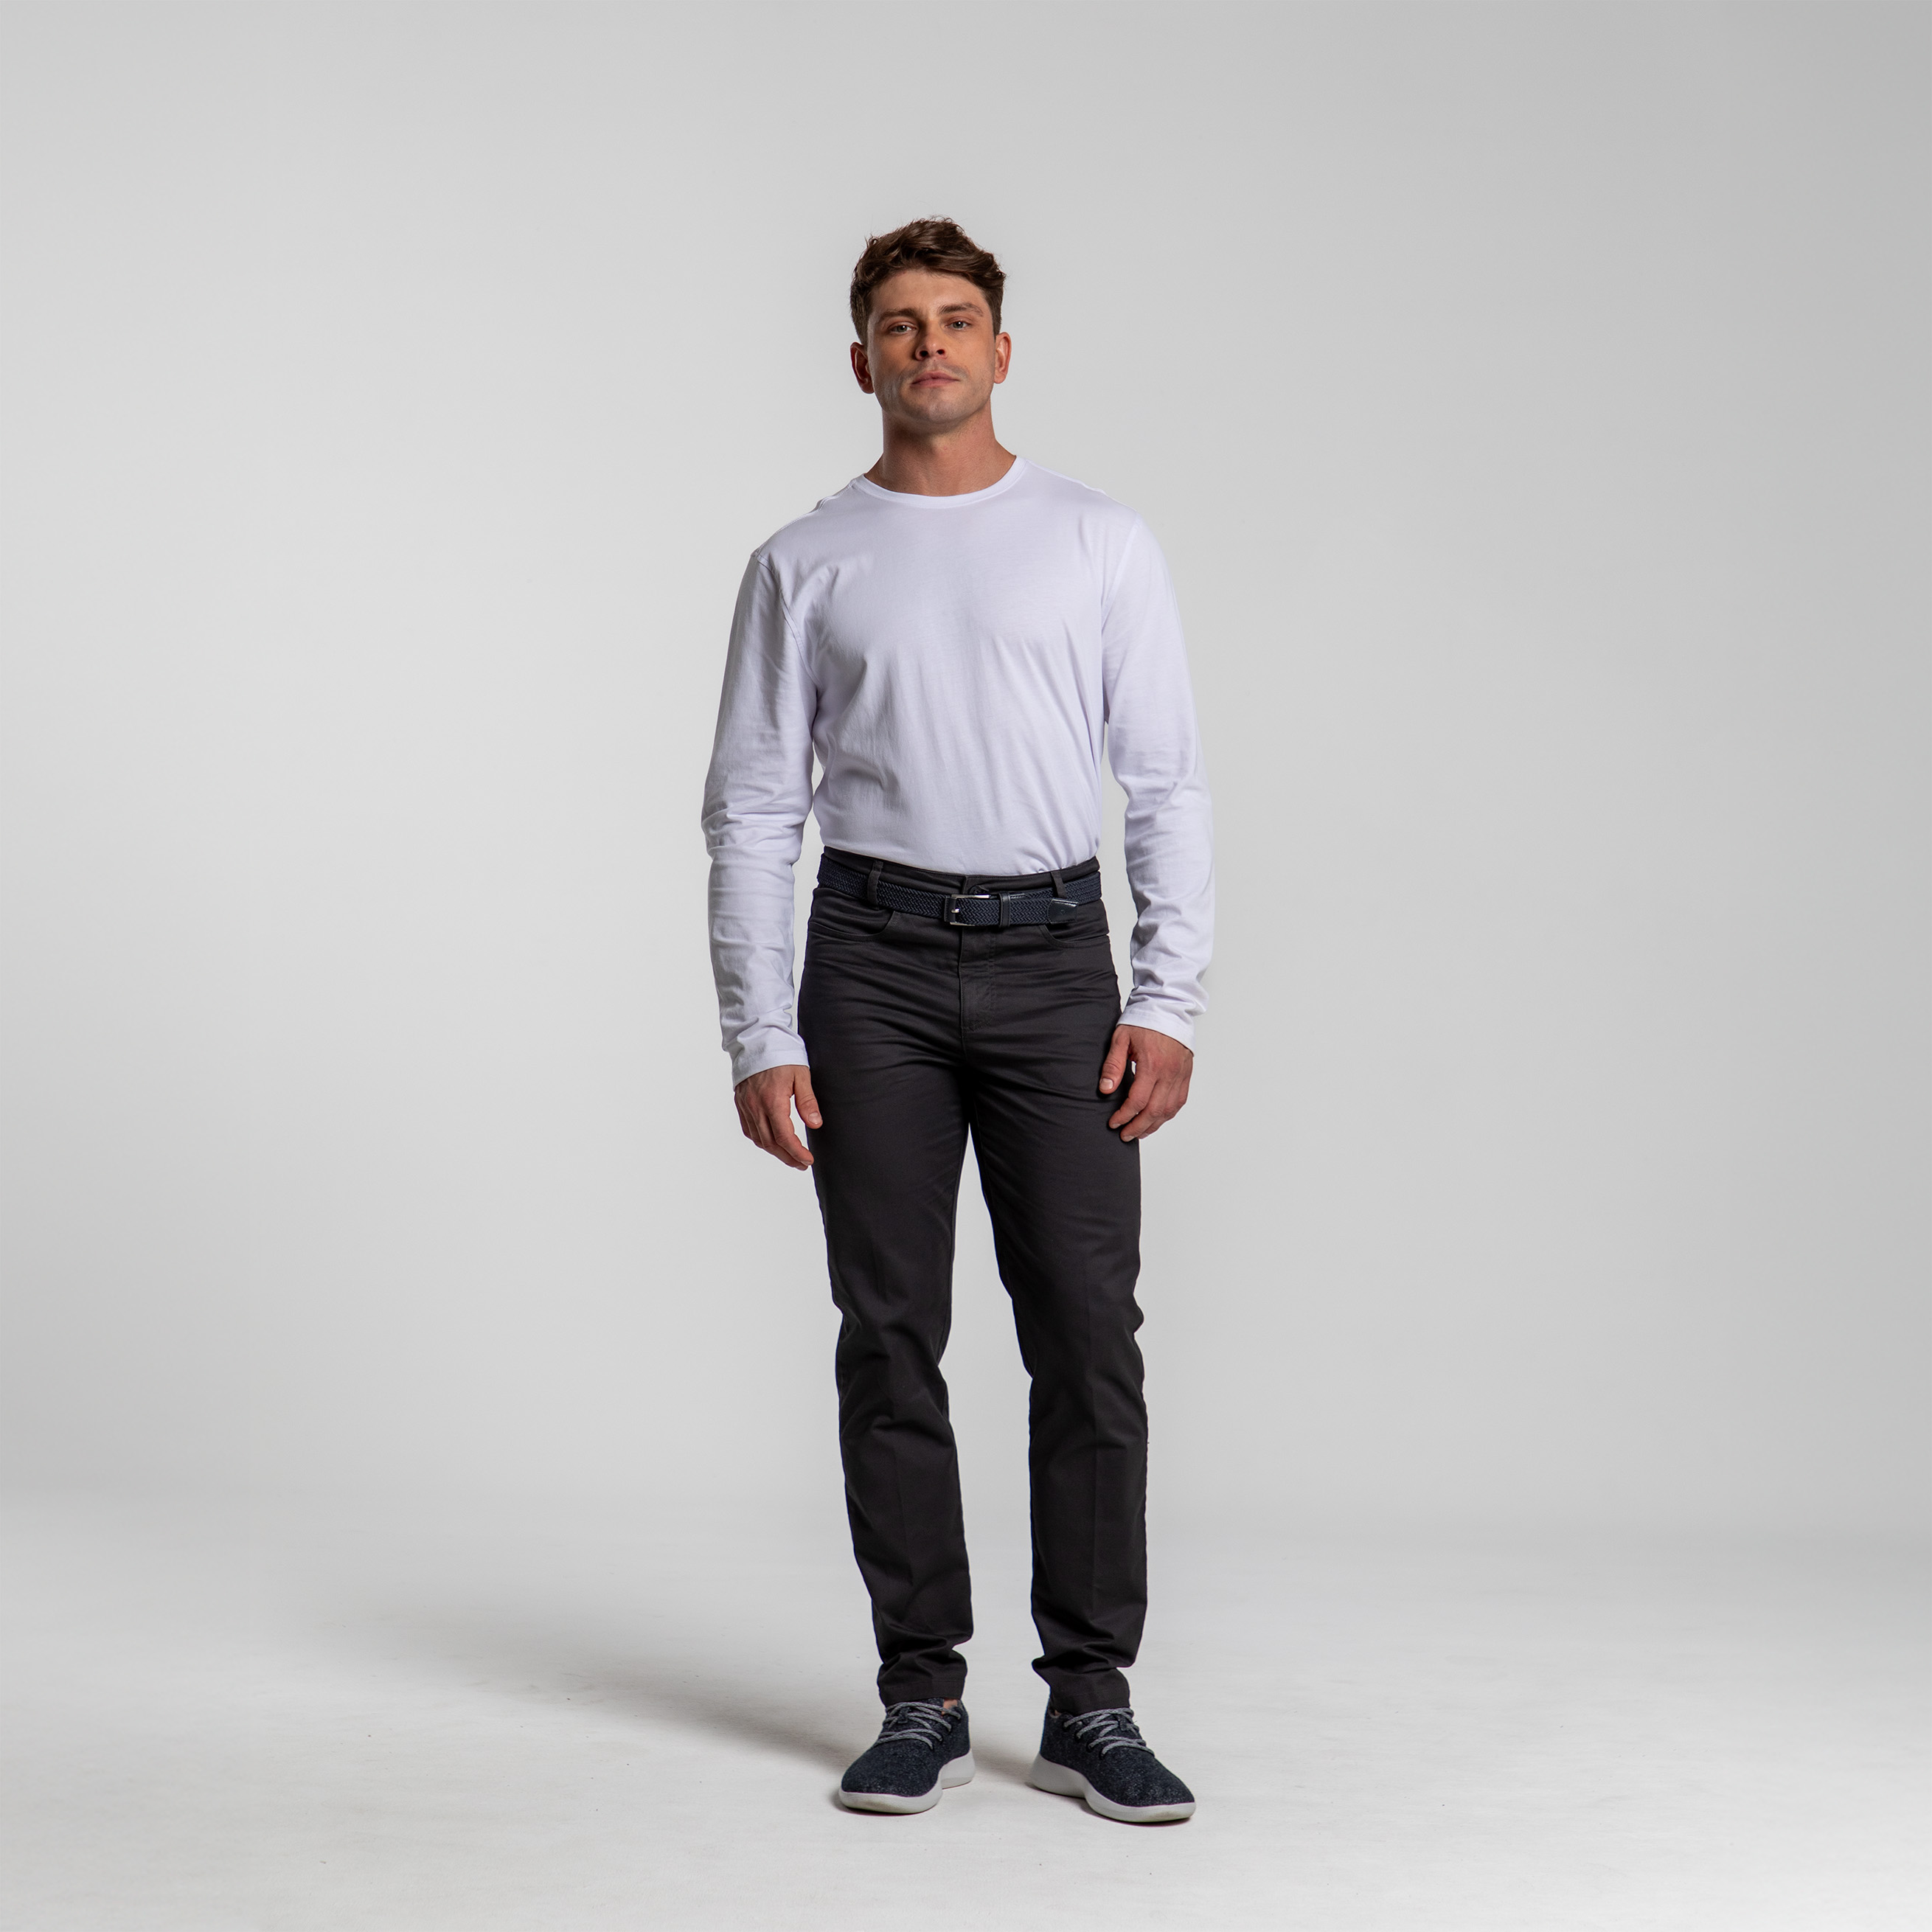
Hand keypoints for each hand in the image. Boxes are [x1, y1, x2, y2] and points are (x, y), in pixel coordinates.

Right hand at [734, 1063, 820, 1169]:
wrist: (756, 1039)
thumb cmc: (781, 1054)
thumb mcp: (801, 1075)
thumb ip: (807, 1101)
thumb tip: (815, 1124)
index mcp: (772, 1101)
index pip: (785, 1137)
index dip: (797, 1153)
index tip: (808, 1160)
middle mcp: (756, 1107)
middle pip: (771, 1143)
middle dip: (787, 1157)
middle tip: (802, 1164)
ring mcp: (746, 1106)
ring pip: (758, 1139)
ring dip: (774, 1151)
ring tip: (789, 1156)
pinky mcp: (740, 1103)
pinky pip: (748, 1129)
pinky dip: (760, 1140)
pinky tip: (771, 1142)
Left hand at [1099, 1025, 1192, 1140]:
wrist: (1168, 1006)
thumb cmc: (1143, 1020)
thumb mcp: (1121, 1039)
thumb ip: (1113, 1065)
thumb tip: (1105, 1089)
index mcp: (1152, 1064)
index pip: (1138, 1101)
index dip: (1124, 1116)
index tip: (1113, 1122)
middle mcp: (1170, 1072)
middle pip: (1155, 1111)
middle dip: (1138, 1127)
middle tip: (1125, 1135)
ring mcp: (1181, 1074)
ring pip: (1169, 1110)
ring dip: (1154, 1125)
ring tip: (1140, 1132)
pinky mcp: (1187, 1073)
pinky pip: (1180, 1101)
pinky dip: (1169, 1114)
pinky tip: (1158, 1119)